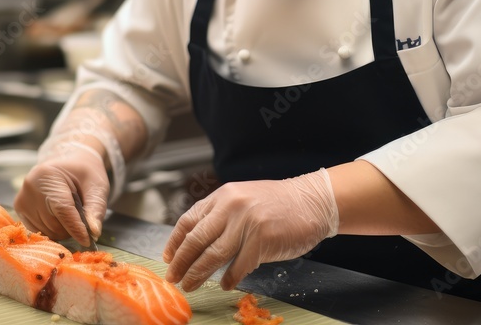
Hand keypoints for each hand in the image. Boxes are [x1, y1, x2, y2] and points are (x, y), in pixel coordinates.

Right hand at [13, 140, 108, 245]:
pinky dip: (53, 230)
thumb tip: (93, 233)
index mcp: (48, 176)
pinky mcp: (19, 210)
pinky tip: (58, 215)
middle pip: (54, 224)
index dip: (76, 228)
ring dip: (63, 229)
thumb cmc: (84, 174)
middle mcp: (29, 187)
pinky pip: (39, 232)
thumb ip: (96, 209)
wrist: (69, 162)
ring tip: (69, 211)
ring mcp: (21, 200)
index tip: (88, 241)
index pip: (62, 209)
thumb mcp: (97, 186)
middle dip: (72, 227)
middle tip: (81, 214)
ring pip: (47, 232)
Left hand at [162, 169, 337, 290]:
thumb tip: (195, 242)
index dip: (174, 242)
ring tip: (190, 285)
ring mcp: (247, 223)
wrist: (312, 201)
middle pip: (196, 240)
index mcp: (223, 195)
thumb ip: (221, 215)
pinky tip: (226, 284)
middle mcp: (231, 206)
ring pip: (213, 255)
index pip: (189, 220)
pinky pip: (239, 266)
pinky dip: (230, 279)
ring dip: (198, 274)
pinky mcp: (262, 240)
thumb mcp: (243, 198)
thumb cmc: (278, 203)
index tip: (168, 258)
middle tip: (173, 278)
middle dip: (181, 262)